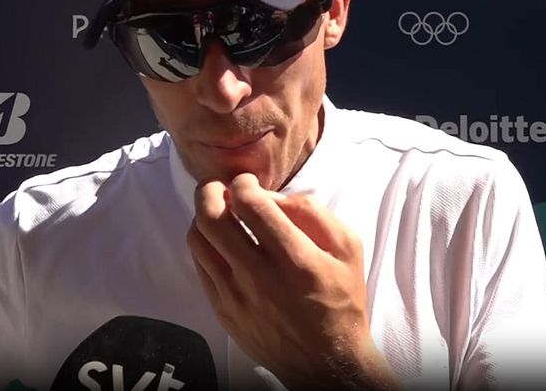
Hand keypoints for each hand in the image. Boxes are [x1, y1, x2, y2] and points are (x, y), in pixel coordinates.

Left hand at [186, 174, 399, 389]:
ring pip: (198, 241)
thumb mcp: (348, 249)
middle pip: (212, 217)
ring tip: (217, 211)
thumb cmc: (341, 302)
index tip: (248, 183)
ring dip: (202, 216)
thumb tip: (273, 196)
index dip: (243, 183)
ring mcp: (236, 296)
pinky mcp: (223, 311)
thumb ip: (314, 213)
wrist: (325, 362)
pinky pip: (199, 266)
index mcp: (295, 259)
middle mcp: (260, 277)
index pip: (251, 204)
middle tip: (220, 186)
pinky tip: (219, 241)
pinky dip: (204, 244)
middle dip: (210, 190)